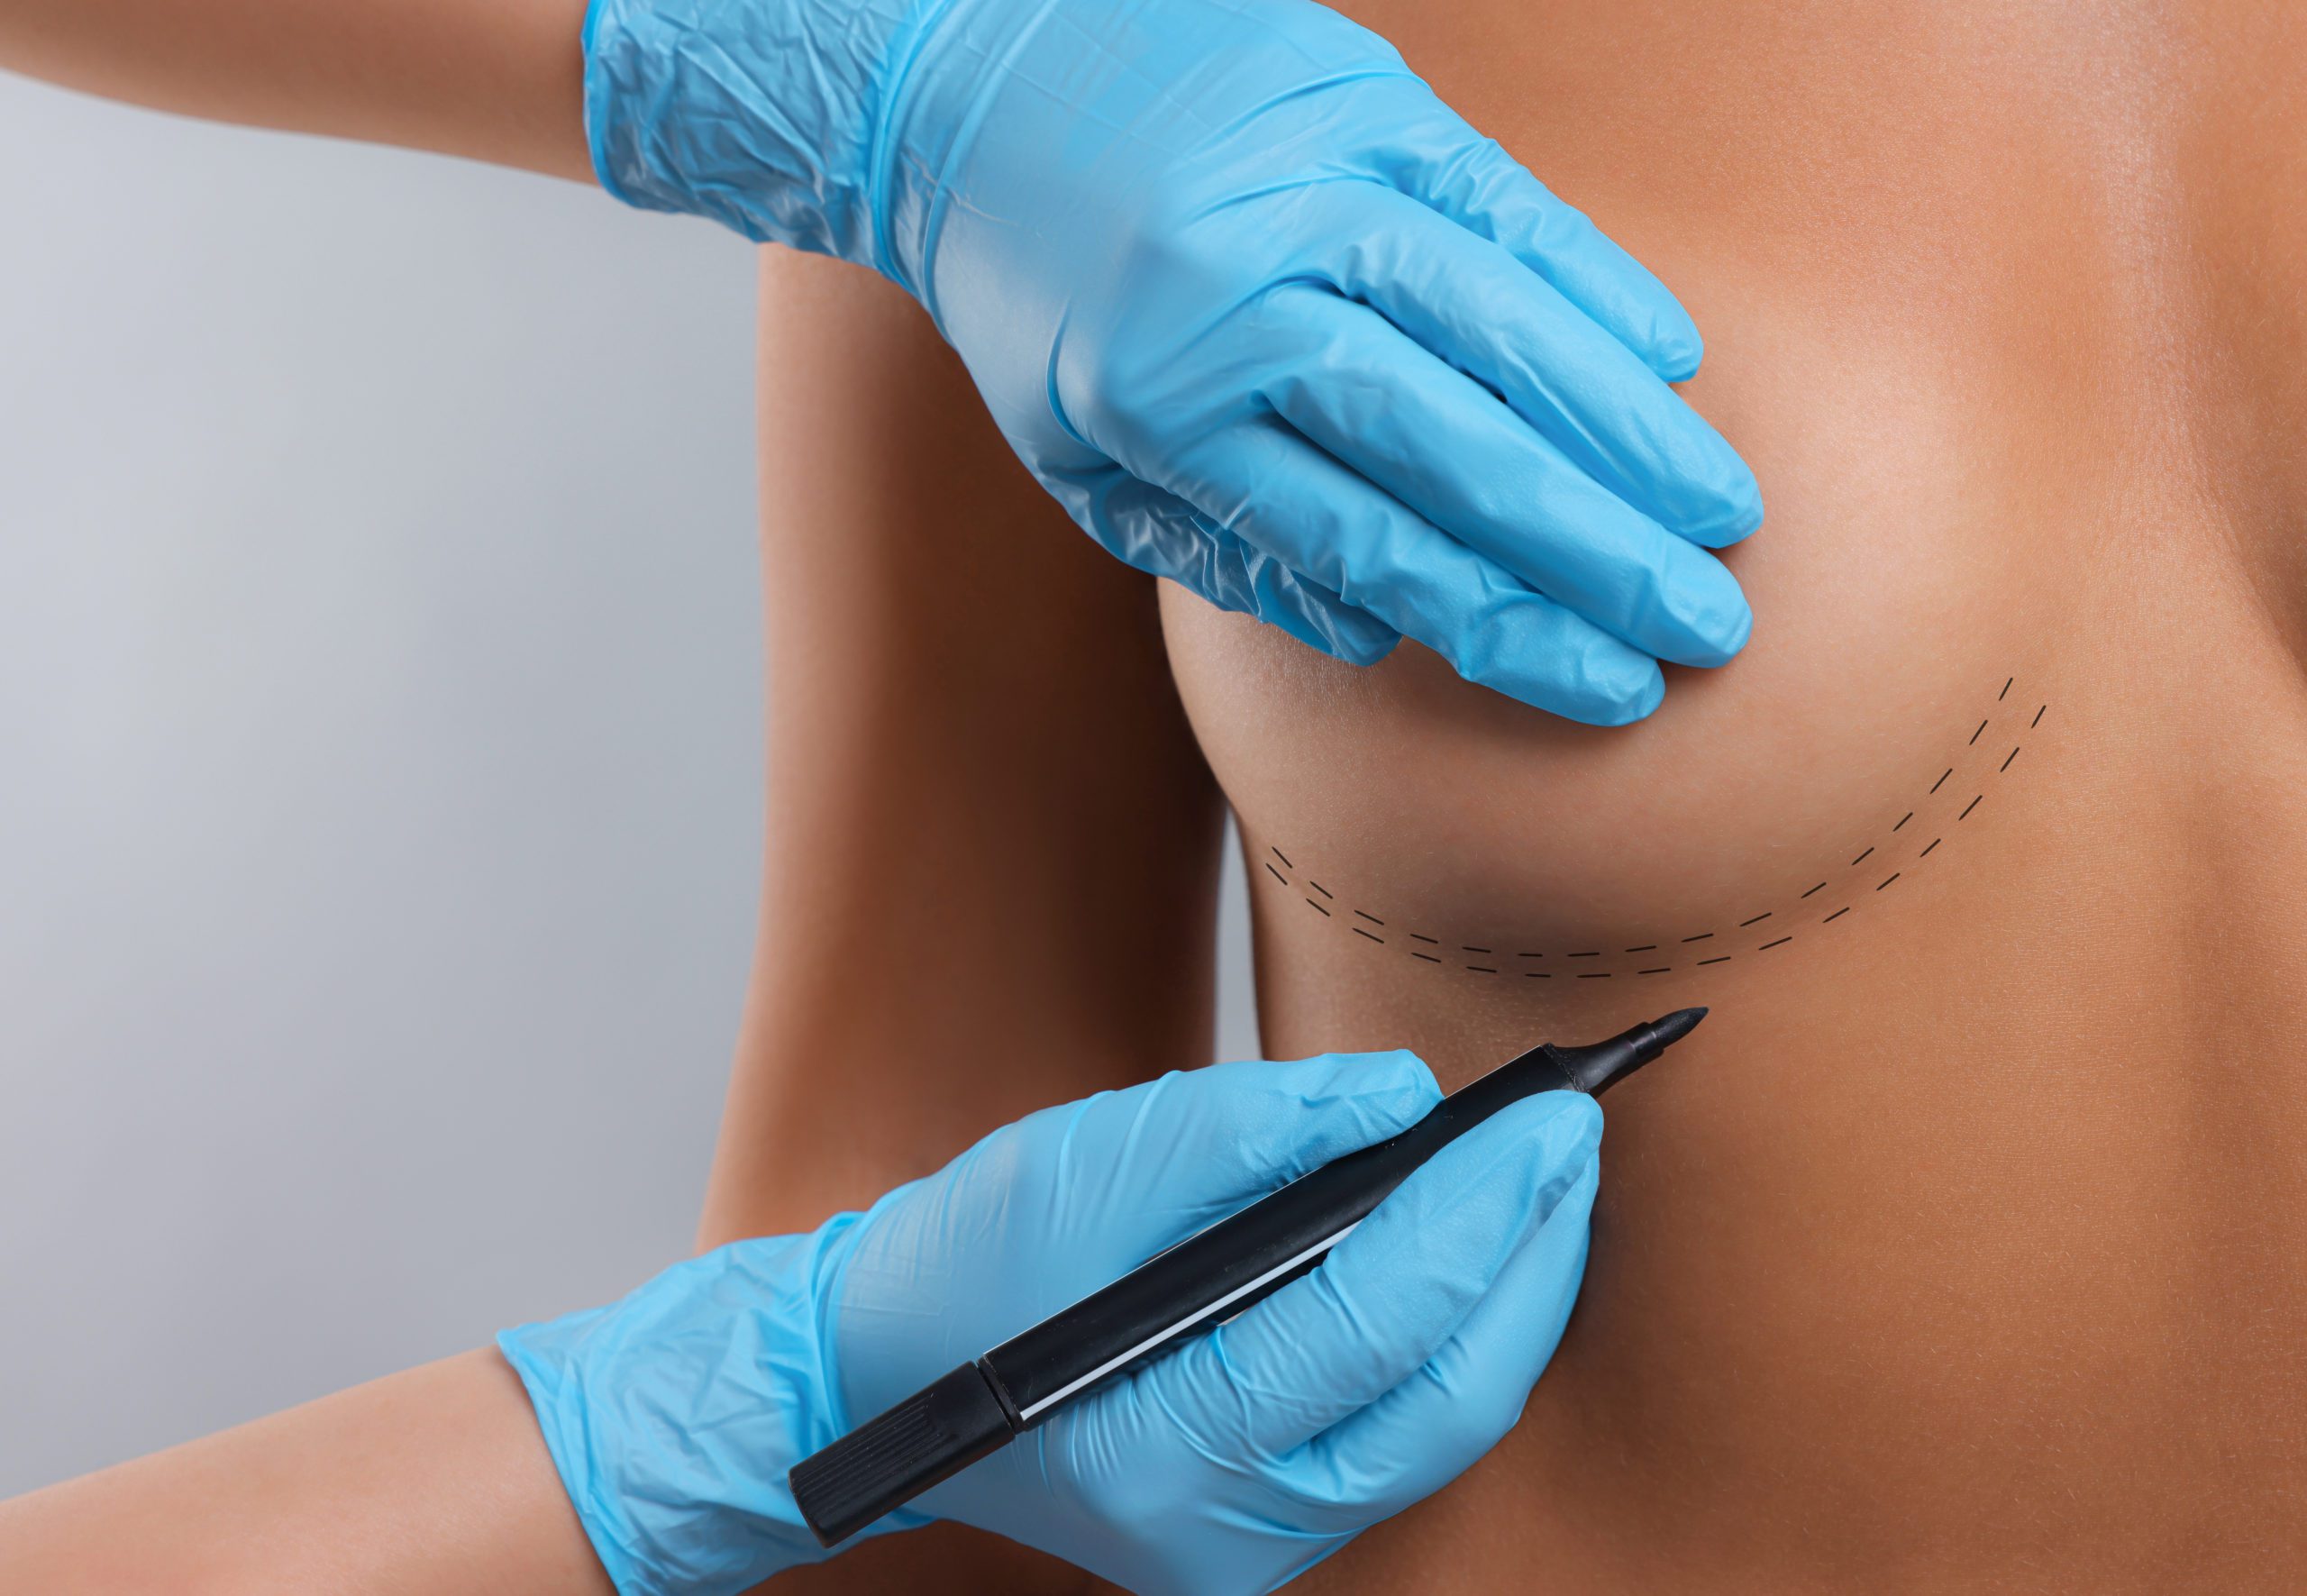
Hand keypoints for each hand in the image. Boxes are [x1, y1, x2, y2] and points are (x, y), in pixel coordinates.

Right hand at [499, 1052, 1601, 1595]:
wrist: (883, 1370)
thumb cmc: (964, 1265)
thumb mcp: (1084, 1162)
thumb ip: (1247, 1126)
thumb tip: (1404, 1097)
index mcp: (1167, 1450)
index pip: (1380, 1327)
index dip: (1483, 1214)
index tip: (1554, 1117)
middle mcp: (1227, 1534)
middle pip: (1449, 1400)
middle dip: (1531, 1258)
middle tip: (1576, 1137)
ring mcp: (1253, 1548)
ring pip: (1446, 1425)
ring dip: (1511, 1297)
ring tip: (1547, 1179)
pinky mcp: (1268, 1522)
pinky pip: (1406, 1431)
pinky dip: (1458, 1334)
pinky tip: (1480, 1249)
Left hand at [583, 0, 1759, 723]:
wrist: (978, 72)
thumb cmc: (1045, 294)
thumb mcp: (1082, 455)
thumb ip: (1230, 550)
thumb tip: (1391, 629)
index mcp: (1164, 408)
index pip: (1374, 544)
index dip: (1506, 625)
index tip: (1608, 686)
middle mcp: (1242, 297)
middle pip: (1458, 448)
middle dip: (1599, 553)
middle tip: (1708, 627)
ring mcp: (1308, 184)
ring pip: (1502, 325)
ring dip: (1628, 433)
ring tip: (1720, 517)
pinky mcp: (1361, 97)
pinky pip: (1507, 201)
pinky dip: (1595, 282)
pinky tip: (1673, 363)